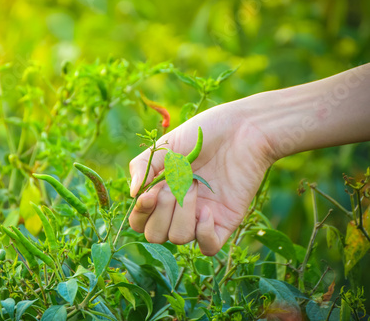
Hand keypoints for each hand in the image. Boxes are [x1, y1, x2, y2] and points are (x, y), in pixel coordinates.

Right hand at [128, 96, 274, 254]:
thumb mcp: (165, 145)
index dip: (140, 212)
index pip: (139, 220)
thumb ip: (143, 167)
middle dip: (161, 210)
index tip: (150, 194)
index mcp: (160, 192)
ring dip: (183, 212)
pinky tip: (208, 209)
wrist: (243, 128)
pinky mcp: (224, 222)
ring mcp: (200, 217)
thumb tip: (133, 194)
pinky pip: (208, 247)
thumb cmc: (202, 133)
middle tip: (175, 183)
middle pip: (155, 235)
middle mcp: (178, 209)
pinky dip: (204, 233)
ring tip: (195, 185)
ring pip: (178, 238)